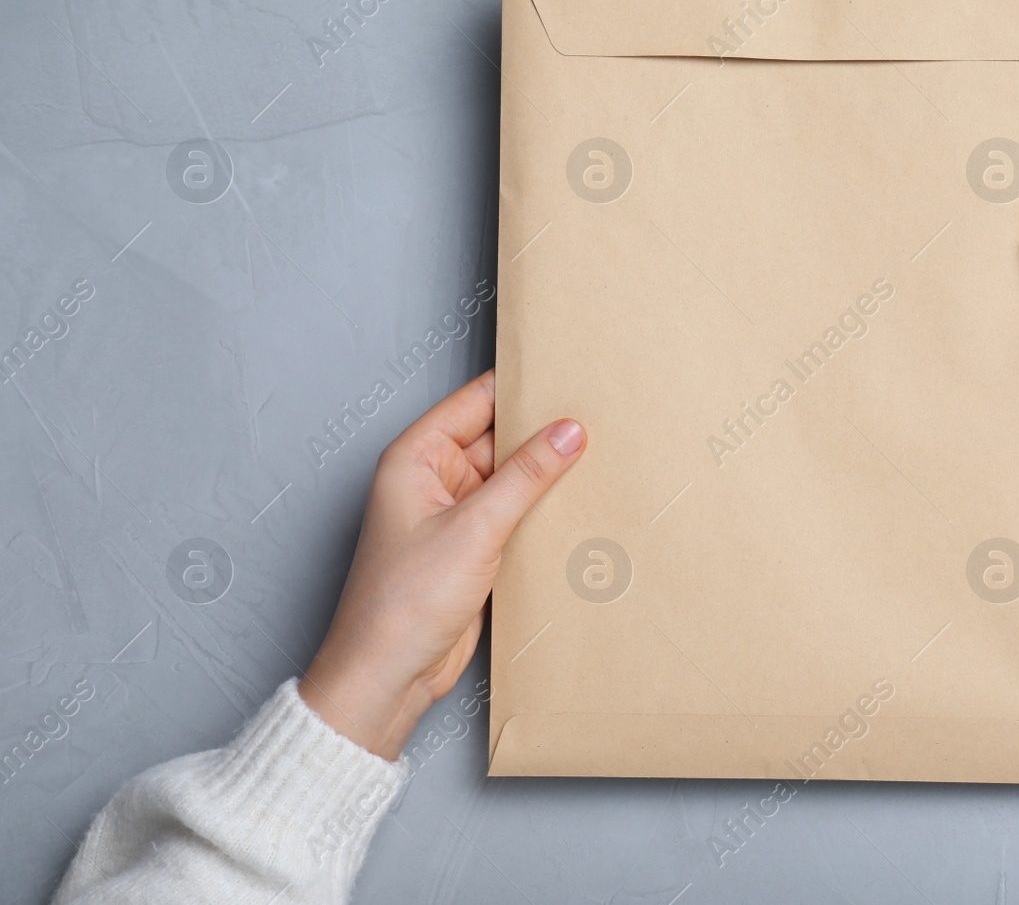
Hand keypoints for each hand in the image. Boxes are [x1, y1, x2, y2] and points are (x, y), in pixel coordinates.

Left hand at [299, 370, 585, 758]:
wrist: (389, 674)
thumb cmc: (403, 601)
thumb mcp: (475, 527)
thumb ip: (527, 475)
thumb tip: (568, 432)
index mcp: (417, 456)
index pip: (477, 402)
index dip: (520, 386)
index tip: (568, 374)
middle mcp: (434, 479)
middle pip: (499, 438)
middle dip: (543, 432)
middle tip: (597, 417)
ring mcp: (456, 515)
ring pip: (513, 479)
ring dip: (547, 476)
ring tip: (599, 459)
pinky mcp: (474, 548)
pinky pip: (516, 515)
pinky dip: (543, 511)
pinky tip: (580, 506)